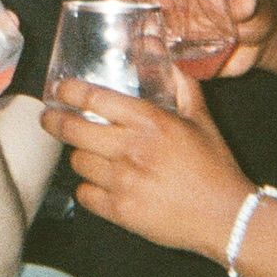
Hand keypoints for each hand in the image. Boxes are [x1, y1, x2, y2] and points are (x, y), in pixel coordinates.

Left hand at [39, 72, 250, 261]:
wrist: (226, 218)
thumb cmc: (215, 167)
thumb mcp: (201, 120)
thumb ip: (182, 86)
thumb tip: (166, 58)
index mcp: (150, 122)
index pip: (94, 98)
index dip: (69, 91)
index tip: (61, 89)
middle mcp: (131, 149)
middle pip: (72, 129)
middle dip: (54, 121)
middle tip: (50, 117)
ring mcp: (122, 182)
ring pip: (78, 161)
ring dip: (80, 155)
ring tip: (89, 153)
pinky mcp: (120, 211)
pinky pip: (84, 194)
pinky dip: (88, 187)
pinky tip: (99, 183)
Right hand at [111, 0, 268, 79]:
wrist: (262, 42)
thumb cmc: (256, 9)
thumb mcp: (253, 3)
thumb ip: (247, 3)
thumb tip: (247, 1)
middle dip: (119, 6)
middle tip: (112, 21)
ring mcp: (170, 26)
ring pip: (137, 26)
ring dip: (126, 35)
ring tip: (120, 47)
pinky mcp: (175, 51)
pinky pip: (153, 54)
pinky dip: (143, 60)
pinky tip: (138, 68)